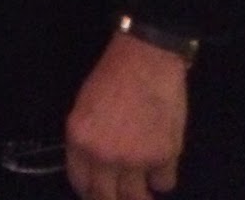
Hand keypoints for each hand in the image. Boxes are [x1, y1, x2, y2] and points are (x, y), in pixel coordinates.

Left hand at [65, 32, 187, 199]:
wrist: (146, 59)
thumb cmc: (112, 74)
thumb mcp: (85, 106)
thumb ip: (87, 140)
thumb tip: (94, 166)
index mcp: (80, 140)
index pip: (80, 183)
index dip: (89, 189)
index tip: (97, 190)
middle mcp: (105, 156)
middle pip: (106, 198)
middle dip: (112, 199)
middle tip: (119, 194)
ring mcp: (136, 160)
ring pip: (136, 198)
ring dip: (139, 194)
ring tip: (141, 188)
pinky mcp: (165, 157)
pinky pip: (165, 183)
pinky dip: (162, 178)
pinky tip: (161, 167)